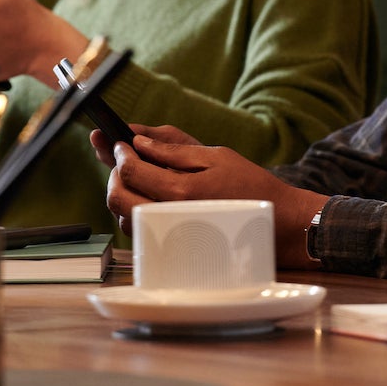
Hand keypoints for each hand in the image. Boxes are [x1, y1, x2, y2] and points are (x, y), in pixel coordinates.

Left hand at [105, 125, 326, 266]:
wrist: (272, 221)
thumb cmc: (249, 185)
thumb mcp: (217, 156)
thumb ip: (175, 149)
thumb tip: (140, 141)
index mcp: (180, 190)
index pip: (131, 170)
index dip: (119, 152)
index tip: (121, 142)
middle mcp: (167, 215)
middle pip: (116, 196)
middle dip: (114, 173)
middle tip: (123, 158)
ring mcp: (166, 233)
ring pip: (121, 215)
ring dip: (122, 192)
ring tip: (138, 176)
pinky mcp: (168, 244)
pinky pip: (136, 228)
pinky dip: (133, 210)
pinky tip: (149, 197)